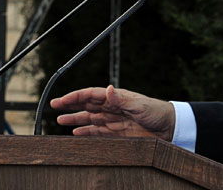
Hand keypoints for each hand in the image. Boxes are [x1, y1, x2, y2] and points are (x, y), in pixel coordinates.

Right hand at [51, 85, 175, 140]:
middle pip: (85, 105)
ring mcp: (113, 120)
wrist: (169, 127)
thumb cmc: (156, 111)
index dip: (74, 96)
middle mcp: (111, 107)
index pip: (89, 95)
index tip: (61, 100)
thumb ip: (120, 99)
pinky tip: (76, 133)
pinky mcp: (117, 133)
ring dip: (75, 119)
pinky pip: (97, 132)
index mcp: (114, 97)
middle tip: (53, 105)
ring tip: (60, 120)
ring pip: (89, 119)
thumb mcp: (138, 104)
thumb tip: (106, 89)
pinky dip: (86, 132)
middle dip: (70, 105)